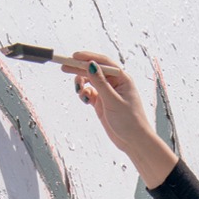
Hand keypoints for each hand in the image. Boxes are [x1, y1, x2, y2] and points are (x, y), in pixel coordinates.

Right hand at [63, 51, 177, 187]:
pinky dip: (84, 94)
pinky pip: (90, 93)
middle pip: (94, 70)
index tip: (73, 57)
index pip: (103, 63)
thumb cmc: (130, 121)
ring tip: (78, 89)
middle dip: (79, 68)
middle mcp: (115, 83)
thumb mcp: (112, 100)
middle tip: (64, 67)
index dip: (87, 58)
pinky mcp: (102, 103)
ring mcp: (108, 93)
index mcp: (122, 79)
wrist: (134, 141)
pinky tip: (84, 98)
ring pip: (90, 82)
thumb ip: (100, 82)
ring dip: (82, 83)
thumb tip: (90, 64)